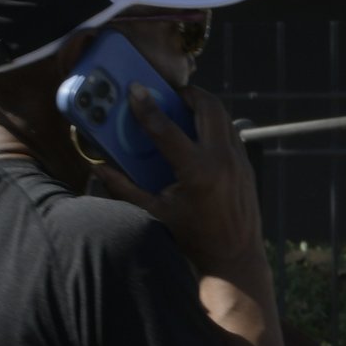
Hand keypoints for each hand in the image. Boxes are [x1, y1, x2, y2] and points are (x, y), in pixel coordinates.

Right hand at [95, 85, 263, 272]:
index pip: (168, 129)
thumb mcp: (153, 212)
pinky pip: (230, 130)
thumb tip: (99, 167)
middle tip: (166, 92)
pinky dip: (213, 122)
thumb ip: (124, 187)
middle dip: (187, 93)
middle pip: (208, 107)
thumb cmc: (191, 237)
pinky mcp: (246, 163)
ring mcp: (239, 160)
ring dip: (203, 105)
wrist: (234, 255)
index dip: (148, 107)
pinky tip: (196, 129)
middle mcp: (222, 160)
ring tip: (180, 104)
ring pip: (223, 115)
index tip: (136, 89)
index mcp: (197, 172)